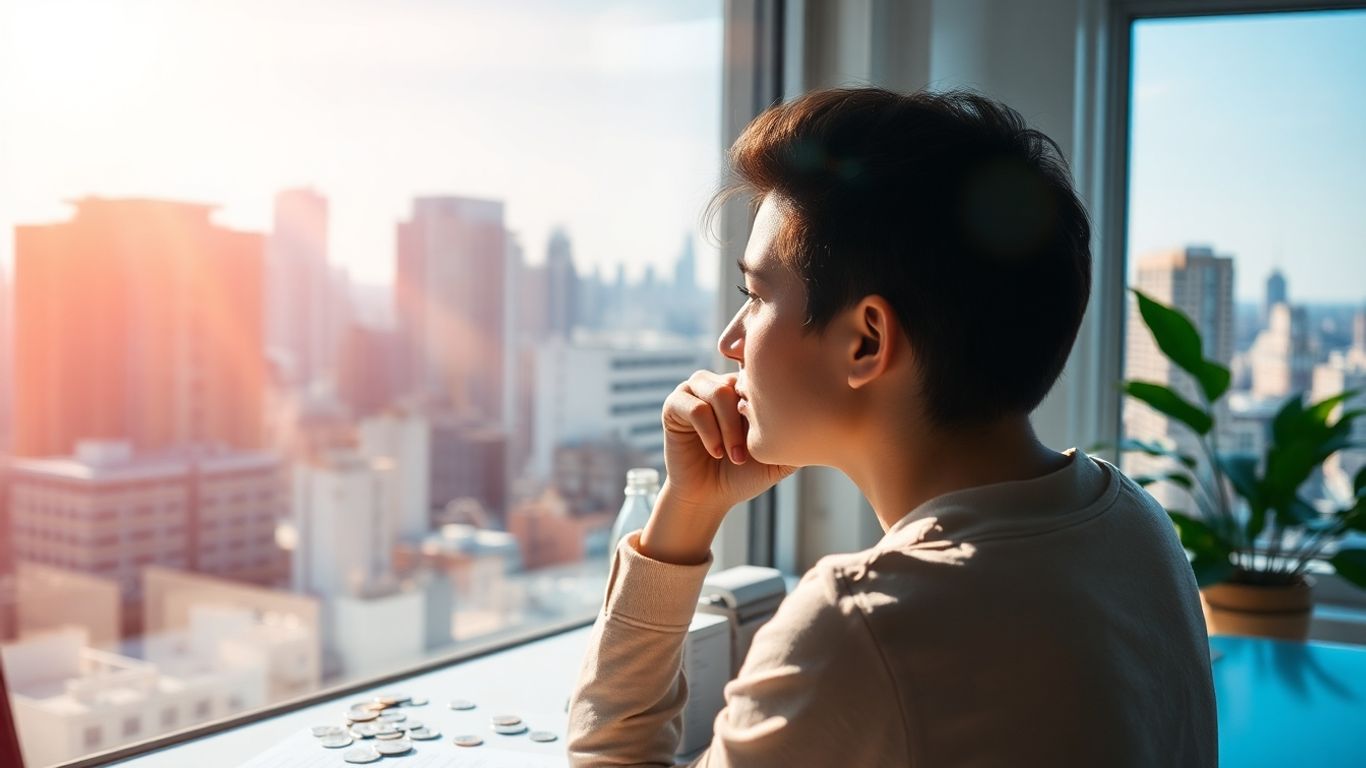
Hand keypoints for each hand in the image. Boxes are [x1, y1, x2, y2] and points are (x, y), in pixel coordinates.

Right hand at [639, 371, 795, 563]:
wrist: (711, 496)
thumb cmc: (745, 474)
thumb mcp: (779, 453)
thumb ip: (796, 432)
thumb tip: (825, 415)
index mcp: (745, 388)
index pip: (759, 373)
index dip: (766, 401)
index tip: (767, 434)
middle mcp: (720, 383)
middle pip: (740, 381)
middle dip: (747, 419)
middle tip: (749, 452)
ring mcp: (695, 391)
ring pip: (718, 392)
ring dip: (729, 428)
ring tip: (735, 455)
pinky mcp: (674, 405)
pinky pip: (694, 407)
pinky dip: (708, 432)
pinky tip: (715, 452)